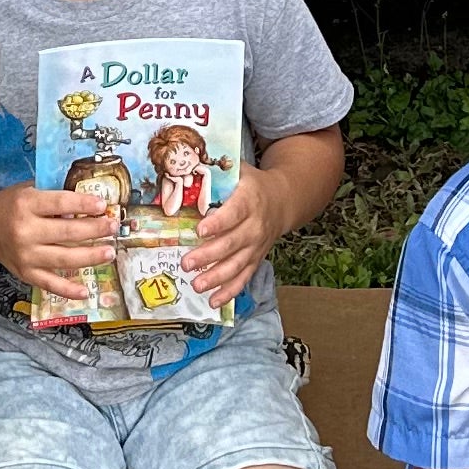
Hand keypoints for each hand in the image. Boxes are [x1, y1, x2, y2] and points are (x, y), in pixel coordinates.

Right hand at [0, 182, 121, 300]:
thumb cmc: (12, 205)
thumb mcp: (30, 190)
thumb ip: (56, 195)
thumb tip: (91, 202)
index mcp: (27, 204)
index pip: (61, 204)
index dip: (84, 204)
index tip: (104, 205)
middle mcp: (25, 231)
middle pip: (67, 233)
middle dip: (95, 230)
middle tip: (113, 227)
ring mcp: (25, 256)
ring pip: (64, 259)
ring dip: (90, 257)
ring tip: (109, 253)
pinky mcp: (25, 273)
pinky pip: (50, 284)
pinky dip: (68, 290)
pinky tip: (86, 291)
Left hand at [177, 161, 277, 308]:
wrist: (283, 200)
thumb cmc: (252, 184)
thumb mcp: (239, 171)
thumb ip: (216, 171)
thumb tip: (187, 166)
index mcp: (249, 200)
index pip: (233, 213)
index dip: (218, 223)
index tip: (200, 229)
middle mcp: (255, 226)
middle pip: (232, 244)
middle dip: (208, 255)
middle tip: (186, 263)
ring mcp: (256, 246)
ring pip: (237, 265)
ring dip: (216, 277)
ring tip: (196, 285)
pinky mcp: (256, 259)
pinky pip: (244, 278)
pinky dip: (229, 292)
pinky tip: (214, 302)